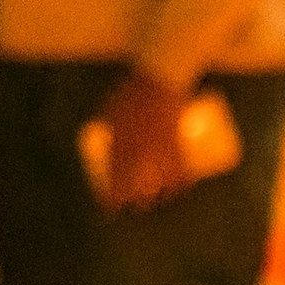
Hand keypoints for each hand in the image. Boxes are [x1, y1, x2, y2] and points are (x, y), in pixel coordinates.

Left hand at [93, 73, 196, 212]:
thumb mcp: (109, 109)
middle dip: (135, 200)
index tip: (112, 207)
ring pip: (160, 181)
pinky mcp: (177, 143)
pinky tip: (181, 188)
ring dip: (158, 195)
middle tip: (135, 206)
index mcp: (119, 143)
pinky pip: (181, 169)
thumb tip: (102, 142)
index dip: (113, 197)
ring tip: (156, 200)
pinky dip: (181, 181)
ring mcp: (159, 148)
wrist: (160, 77)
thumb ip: (106, 128)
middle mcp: (139, 150)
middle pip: (137, 186)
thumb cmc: (131, 90)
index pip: (115, 179)